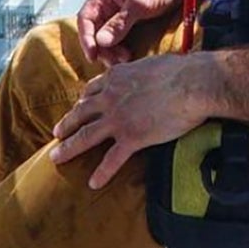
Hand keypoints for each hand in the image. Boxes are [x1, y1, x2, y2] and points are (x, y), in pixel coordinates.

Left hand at [50, 55, 218, 189]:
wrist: (192, 83)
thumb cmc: (180, 70)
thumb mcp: (150, 63)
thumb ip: (140, 71)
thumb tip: (147, 72)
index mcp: (115, 78)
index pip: (91, 91)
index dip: (82, 101)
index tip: (78, 107)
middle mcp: (110, 98)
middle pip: (80, 113)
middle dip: (66, 125)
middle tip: (56, 134)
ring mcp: (118, 119)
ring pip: (85, 136)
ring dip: (68, 148)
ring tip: (56, 158)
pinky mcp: (132, 137)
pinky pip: (112, 159)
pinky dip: (101, 173)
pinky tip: (93, 183)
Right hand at [76, 0, 185, 64]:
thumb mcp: (140, 3)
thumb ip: (119, 22)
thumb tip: (101, 41)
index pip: (85, 18)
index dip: (86, 39)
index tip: (93, 56)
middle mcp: (105, 2)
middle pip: (94, 30)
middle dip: (102, 48)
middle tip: (115, 62)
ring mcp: (115, 12)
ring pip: (105, 36)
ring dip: (111, 50)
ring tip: (125, 59)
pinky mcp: (127, 20)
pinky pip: (117, 37)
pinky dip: (119, 48)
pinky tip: (128, 55)